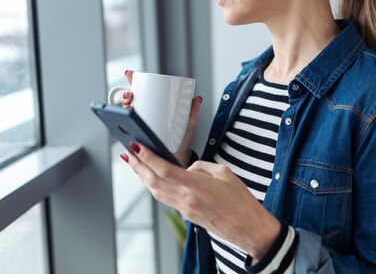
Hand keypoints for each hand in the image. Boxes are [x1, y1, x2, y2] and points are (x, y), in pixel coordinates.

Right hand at [120, 70, 201, 166]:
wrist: (177, 160)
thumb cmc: (180, 141)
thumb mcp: (187, 125)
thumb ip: (192, 113)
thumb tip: (197, 99)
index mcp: (152, 108)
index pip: (140, 92)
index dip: (132, 81)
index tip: (129, 74)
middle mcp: (142, 116)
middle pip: (128, 102)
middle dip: (125, 95)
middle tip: (130, 96)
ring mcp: (137, 128)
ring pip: (124, 116)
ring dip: (122, 109)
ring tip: (129, 108)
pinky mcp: (135, 142)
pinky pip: (124, 134)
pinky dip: (120, 129)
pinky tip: (125, 126)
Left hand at [121, 143, 280, 259]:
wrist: (248, 228)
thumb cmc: (241, 202)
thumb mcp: (224, 173)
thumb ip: (202, 167)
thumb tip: (188, 168)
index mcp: (197, 186)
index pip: (164, 169)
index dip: (147, 157)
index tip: (137, 147)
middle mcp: (187, 199)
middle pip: (153, 182)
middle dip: (138, 166)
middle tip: (128, 154)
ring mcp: (185, 210)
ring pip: (156, 192)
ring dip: (143, 177)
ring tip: (135, 165)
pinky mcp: (187, 215)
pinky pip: (166, 199)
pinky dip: (156, 187)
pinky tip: (153, 180)